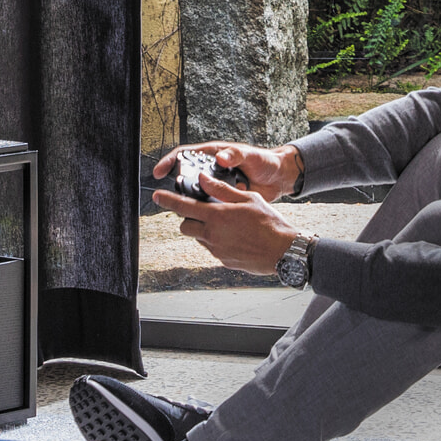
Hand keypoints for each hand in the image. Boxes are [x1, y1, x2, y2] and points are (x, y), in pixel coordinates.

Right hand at [153, 141, 299, 202]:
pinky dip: (206, 213)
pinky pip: (209, 207)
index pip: (185, 155)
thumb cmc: (265, 161)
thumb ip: (236, 155)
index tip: (159, 172)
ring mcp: (216, 186)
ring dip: (193, 203)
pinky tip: (206, 219)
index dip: (169, 162)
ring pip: (196, 196)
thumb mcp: (251, 155)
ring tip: (190, 212)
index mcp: (214, 155)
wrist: (279, 179)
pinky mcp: (223, 200)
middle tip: (171, 198)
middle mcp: (211, 171)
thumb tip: (220, 158)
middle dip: (178, 188)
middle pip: (187, 178)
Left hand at [162, 170, 301, 276]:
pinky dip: (217, 241)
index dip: (168, 200)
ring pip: (199, 238)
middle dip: (188, 218)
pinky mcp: (223, 261)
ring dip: (203, 230)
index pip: (184, 206)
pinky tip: (235, 237)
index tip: (157, 196)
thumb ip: (222, 190)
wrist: (283, 251)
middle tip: (203, 212)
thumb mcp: (247, 199)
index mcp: (217, 216)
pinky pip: (212, 249)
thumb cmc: (269, 223)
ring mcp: (217, 250)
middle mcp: (212, 235)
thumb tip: (204, 179)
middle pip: (185, 226)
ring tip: (226, 224)